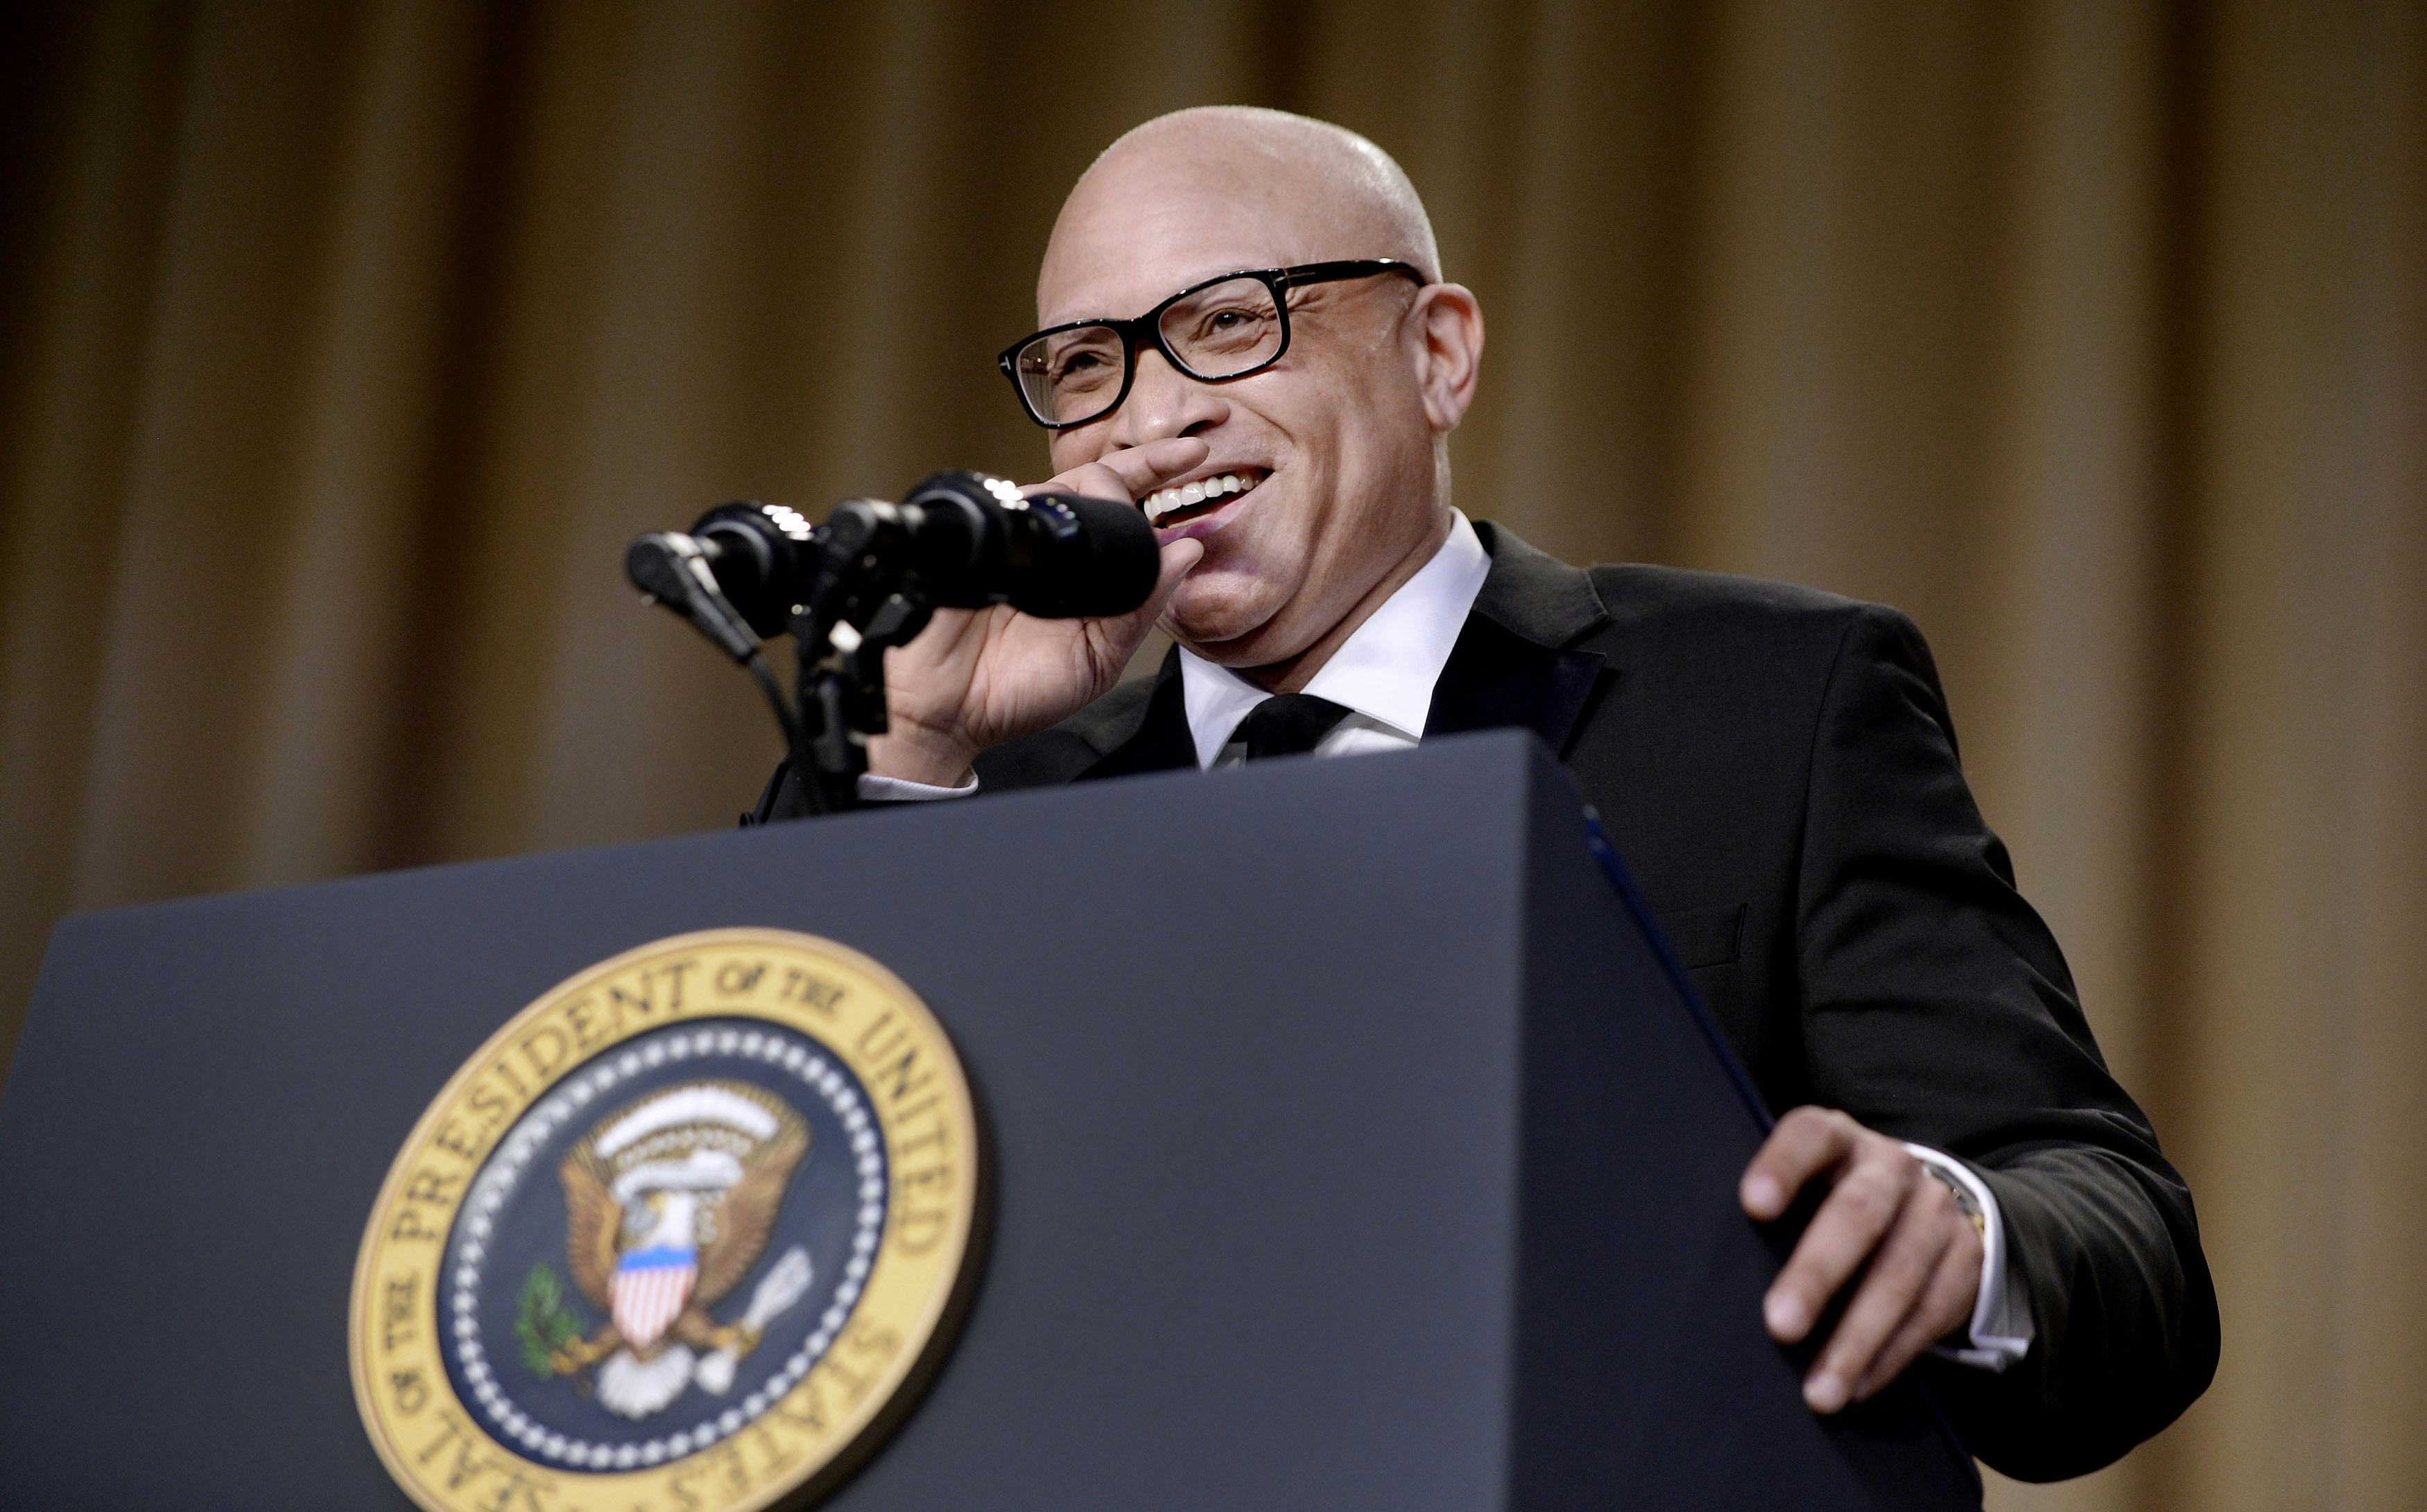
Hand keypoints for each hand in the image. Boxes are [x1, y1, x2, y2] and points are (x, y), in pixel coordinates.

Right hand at [865, 437, 1210, 783]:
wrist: (946, 714)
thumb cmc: (1014, 690)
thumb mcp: (1099, 656)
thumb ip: (1141, 605)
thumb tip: (1188, 551)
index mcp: (1076, 567)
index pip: (1118, 505)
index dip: (1154, 472)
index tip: (1197, 455)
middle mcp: (1043, 543)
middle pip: (1095, 480)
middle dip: (1145, 466)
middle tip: (1186, 459)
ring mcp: (1006, 535)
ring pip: (1059, 486)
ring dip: (1100, 491)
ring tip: (1120, 520)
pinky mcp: (972, 535)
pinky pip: (1013, 506)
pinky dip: (1045, 513)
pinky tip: (1062, 540)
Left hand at [1740, 1107, 1982, 1412]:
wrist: (1926, 1205)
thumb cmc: (1832, 1200)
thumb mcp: (1808, 1184)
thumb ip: (1774, 1209)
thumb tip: (1713, 1265)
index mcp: (1837, 1138)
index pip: (1809, 1136)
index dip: (1782, 1165)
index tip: (1752, 1204)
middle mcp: (1891, 1167)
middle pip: (1858, 1213)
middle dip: (1817, 1272)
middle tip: (1780, 1324)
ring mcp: (1935, 1211)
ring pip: (1899, 1275)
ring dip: (1856, 1339)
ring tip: (1820, 1389)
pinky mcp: (1967, 1258)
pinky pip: (1930, 1312)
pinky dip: (1891, 1355)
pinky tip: (1857, 1384)